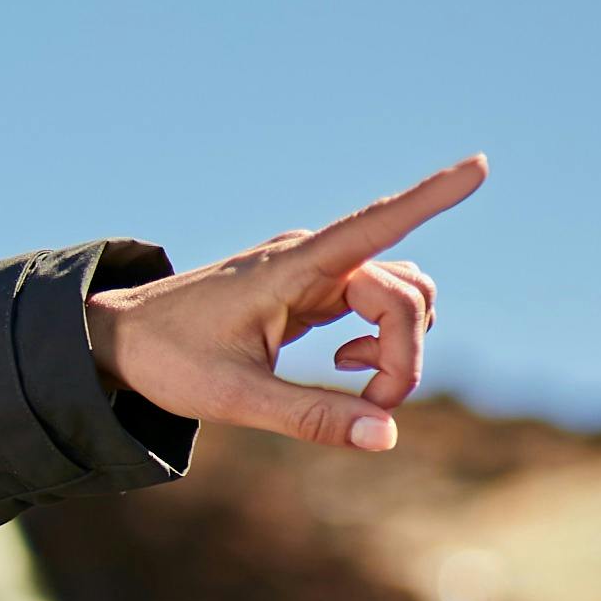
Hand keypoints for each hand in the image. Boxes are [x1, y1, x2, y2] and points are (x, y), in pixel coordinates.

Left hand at [84, 156, 481, 451]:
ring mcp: (316, 273)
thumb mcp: (235, 399)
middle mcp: (312, 259)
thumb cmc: (169, 360)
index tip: (481, 164)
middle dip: (407, 350)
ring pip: (400, 298)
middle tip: (371, 401)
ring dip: (398, 346)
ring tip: (352, 382)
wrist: (120, 340)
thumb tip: (386, 436)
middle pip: (406, 291)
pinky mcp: (314, 292)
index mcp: (291, 268)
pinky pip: (378, 307)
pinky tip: (343, 366)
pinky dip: (380, 343)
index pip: (374, 225)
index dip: (430, 198)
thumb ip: (311, 418)